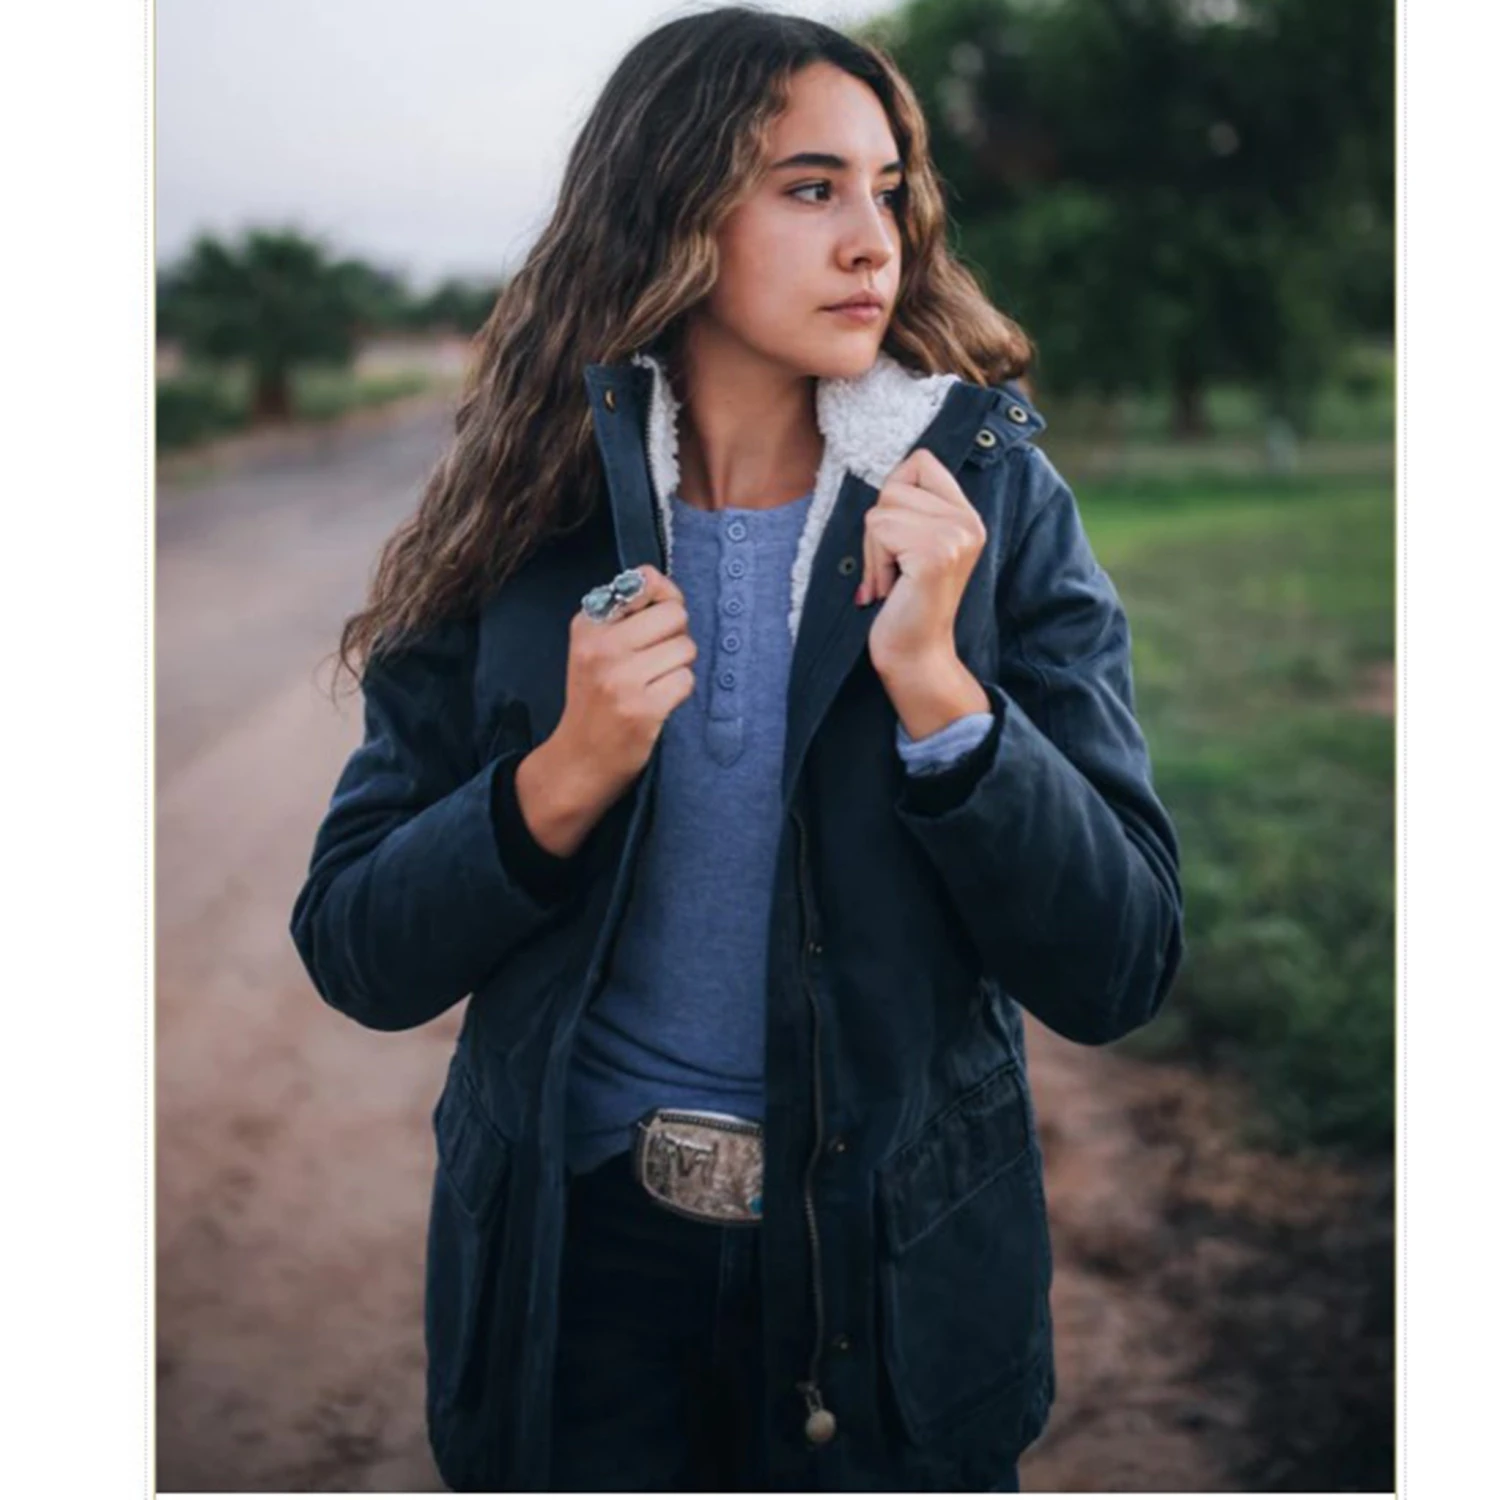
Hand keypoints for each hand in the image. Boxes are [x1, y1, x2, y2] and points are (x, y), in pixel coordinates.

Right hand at [552, 563, 697, 797]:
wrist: (579, 758)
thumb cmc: (595, 700)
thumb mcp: (594, 647)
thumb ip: (626, 611)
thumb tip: (657, 577)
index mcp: (588, 625)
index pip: (645, 582)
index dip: (665, 598)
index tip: (659, 619)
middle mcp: (601, 648)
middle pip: (675, 615)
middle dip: (676, 636)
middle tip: (658, 657)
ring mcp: (621, 679)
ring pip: (685, 648)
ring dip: (679, 666)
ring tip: (654, 682)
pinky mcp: (642, 709)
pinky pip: (685, 681)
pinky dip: (678, 691)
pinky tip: (658, 701)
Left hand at [858, 447, 986, 675]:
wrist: (915, 655)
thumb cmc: (904, 602)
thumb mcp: (913, 545)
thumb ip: (911, 509)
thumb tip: (884, 475)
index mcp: (967, 516)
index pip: (921, 461)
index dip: (894, 491)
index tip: (896, 535)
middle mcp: (969, 522)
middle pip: (895, 484)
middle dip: (878, 527)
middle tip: (894, 567)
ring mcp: (956, 536)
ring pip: (882, 509)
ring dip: (874, 550)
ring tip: (892, 580)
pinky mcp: (935, 554)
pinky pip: (879, 530)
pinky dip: (873, 563)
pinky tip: (890, 589)